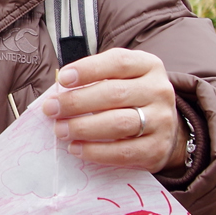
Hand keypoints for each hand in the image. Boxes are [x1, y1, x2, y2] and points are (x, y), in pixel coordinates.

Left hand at [40, 47, 183, 171]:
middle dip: (77, 102)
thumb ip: (95, 78)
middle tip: (51, 109)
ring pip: (118, 124)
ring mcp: (161, 121)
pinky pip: (123, 152)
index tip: (63, 79)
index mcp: (149, 66)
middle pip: (114, 94)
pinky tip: (76, 148)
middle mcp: (159, 91)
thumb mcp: (121, 77)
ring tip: (60, 130)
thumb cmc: (130, 97)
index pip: (119, 62)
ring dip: (83, 128)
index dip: (89, 69)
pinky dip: (95, 152)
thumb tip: (58, 92)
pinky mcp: (157, 149)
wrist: (164, 128)